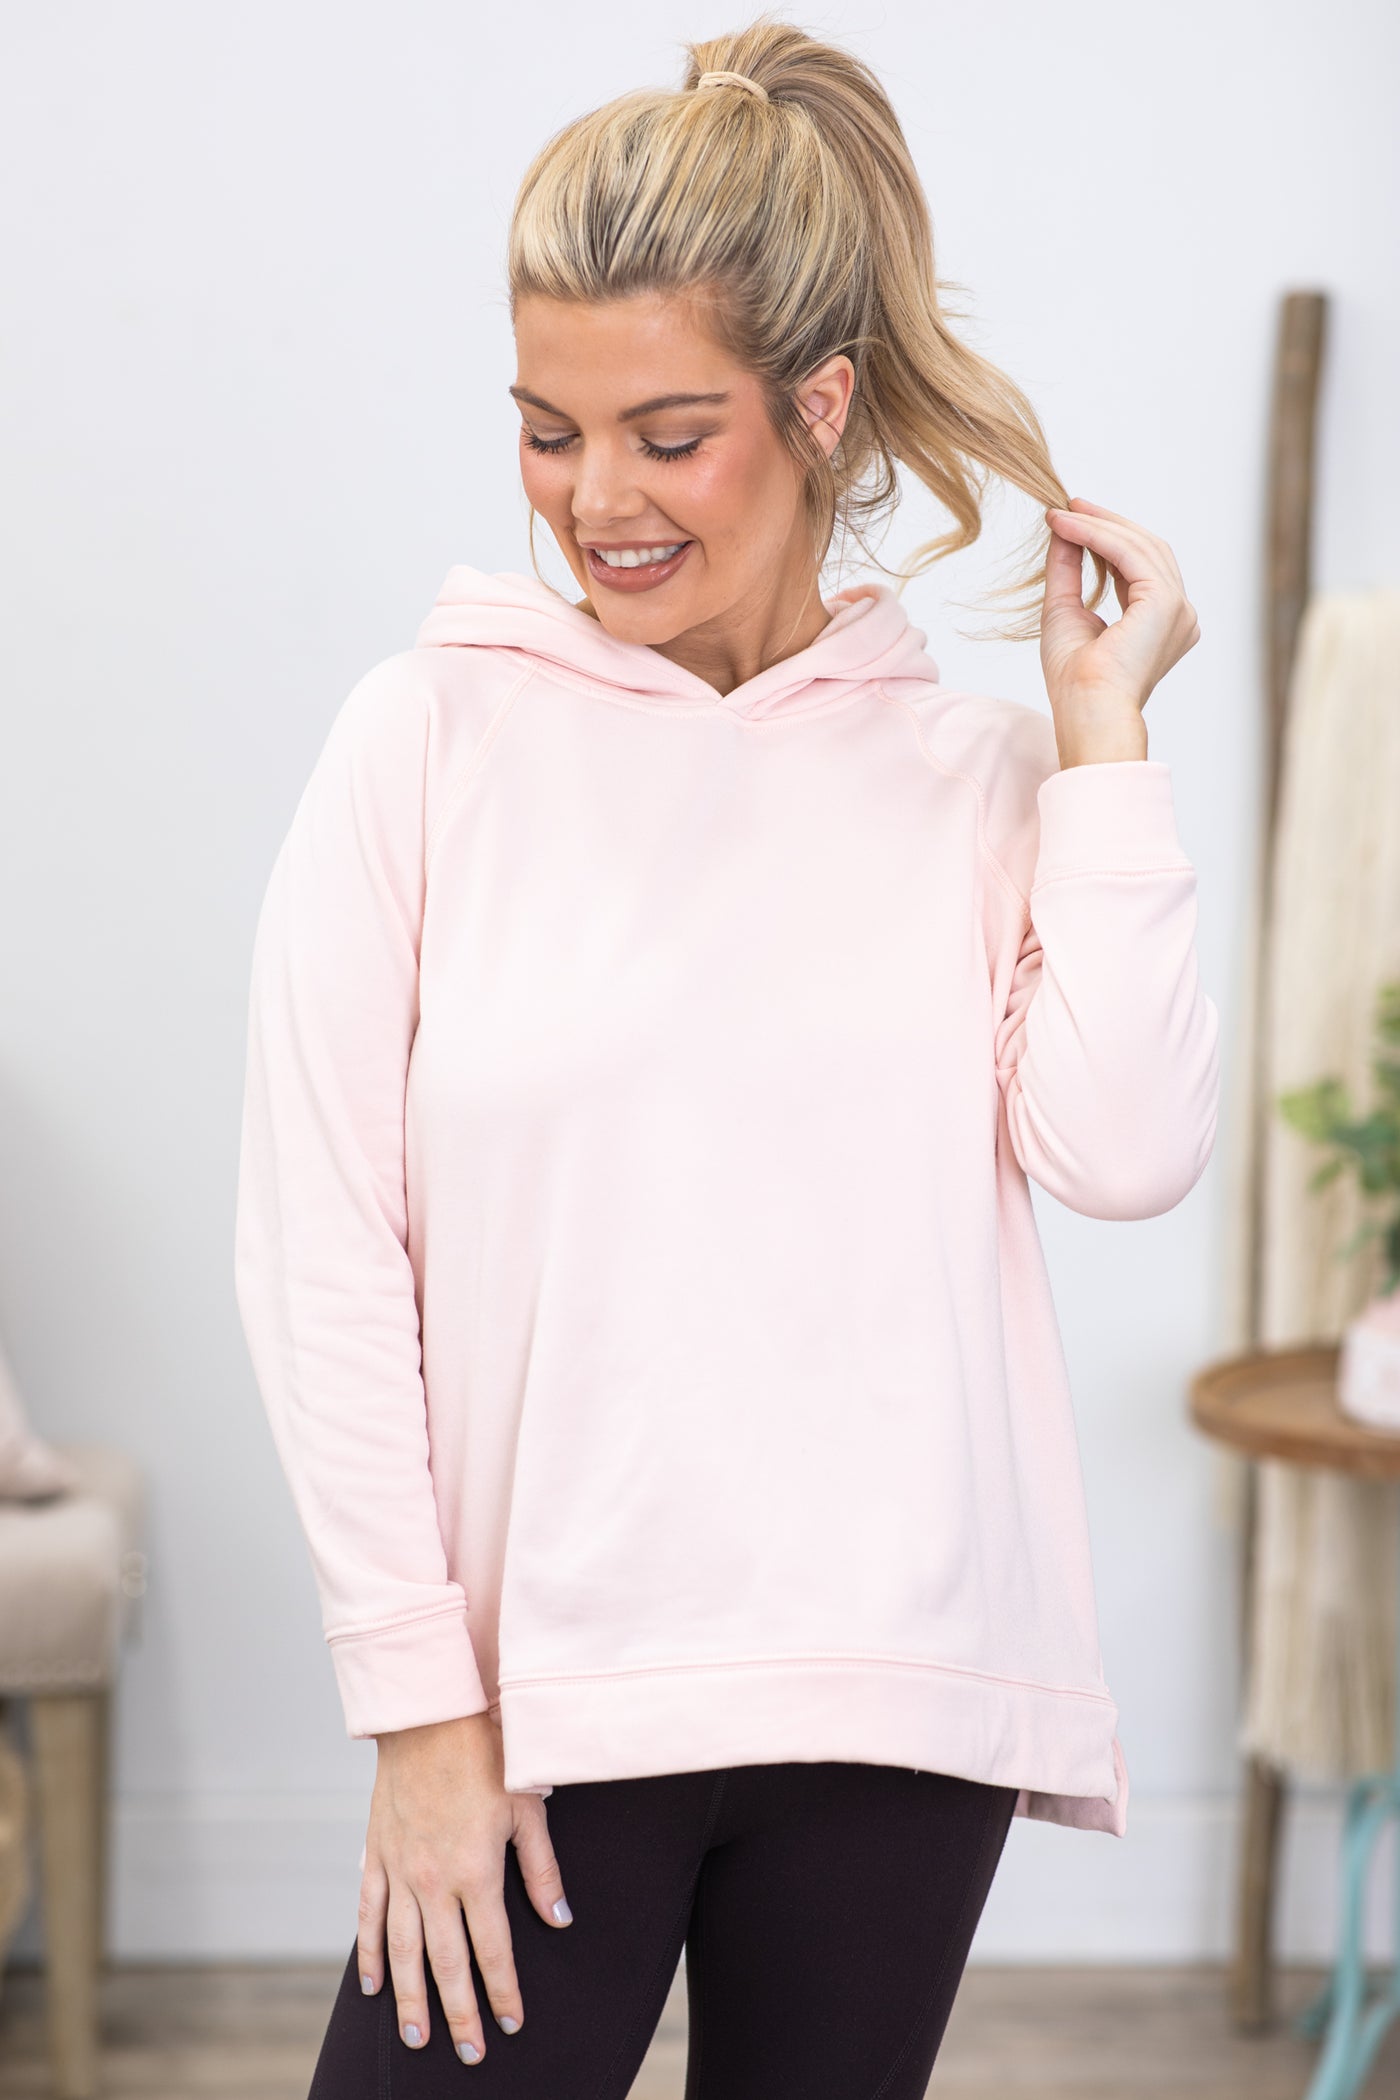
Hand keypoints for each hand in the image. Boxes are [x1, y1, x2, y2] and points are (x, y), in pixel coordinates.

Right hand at [357, 1711, 572, 2064]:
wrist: (429, 1715)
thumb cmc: (486, 1753)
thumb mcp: (527, 1808)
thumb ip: (541, 1870)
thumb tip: (560, 1920)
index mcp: (476, 1871)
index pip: (493, 1949)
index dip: (504, 1991)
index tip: (511, 2024)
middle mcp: (433, 1881)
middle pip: (446, 1964)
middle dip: (458, 2014)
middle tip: (469, 2056)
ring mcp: (400, 1871)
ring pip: (403, 1951)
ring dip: (411, 1997)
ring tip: (418, 2037)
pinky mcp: (376, 1856)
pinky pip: (369, 1916)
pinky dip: (370, 1953)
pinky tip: (375, 1984)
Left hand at [1039, 497, 1200, 764]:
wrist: (1087, 710)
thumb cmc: (1075, 682)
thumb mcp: (1065, 613)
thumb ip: (1068, 572)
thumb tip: (1062, 532)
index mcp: (1162, 622)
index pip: (1141, 566)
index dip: (1108, 539)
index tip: (1073, 519)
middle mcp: (1180, 614)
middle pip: (1148, 549)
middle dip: (1107, 523)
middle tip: (1069, 506)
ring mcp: (1179, 608)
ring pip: (1141, 547)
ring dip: (1099, 526)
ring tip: (1063, 514)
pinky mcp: (1165, 603)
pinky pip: (1131, 555)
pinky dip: (1098, 537)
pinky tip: (1069, 528)